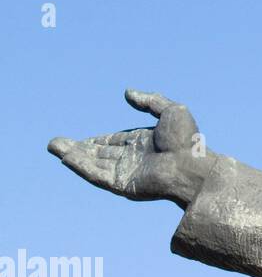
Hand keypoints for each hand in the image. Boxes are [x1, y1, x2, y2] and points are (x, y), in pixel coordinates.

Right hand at [48, 90, 213, 208]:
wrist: (193, 164)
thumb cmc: (187, 140)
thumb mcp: (171, 111)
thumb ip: (150, 101)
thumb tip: (128, 92)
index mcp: (145, 142)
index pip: (114, 142)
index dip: (95, 141)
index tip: (78, 140)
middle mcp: (134, 158)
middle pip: (99, 153)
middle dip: (78, 148)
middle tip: (55, 143)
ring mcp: (128, 172)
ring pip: (93, 163)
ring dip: (73, 156)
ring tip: (53, 147)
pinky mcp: (123, 184)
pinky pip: (97, 175)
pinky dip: (81, 166)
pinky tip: (66, 158)